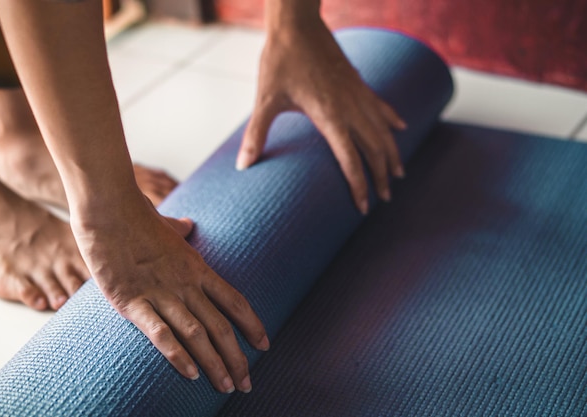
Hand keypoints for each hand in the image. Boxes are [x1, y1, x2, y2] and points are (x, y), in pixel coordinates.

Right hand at [71, 195, 268, 393]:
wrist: (110, 209)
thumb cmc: (137, 217)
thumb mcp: (167, 225)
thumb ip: (180, 229)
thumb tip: (188, 225)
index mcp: (197, 268)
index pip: (235, 301)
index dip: (253, 325)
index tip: (265, 346)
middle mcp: (186, 284)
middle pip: (222, 326)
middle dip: (237, 358)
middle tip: (247, 384)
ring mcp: (161, 293)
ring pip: (198, 335)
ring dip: (215, 364)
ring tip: (227, 387)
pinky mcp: (133, 302)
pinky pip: (161, 334)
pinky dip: (178, 356)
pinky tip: (191, 375)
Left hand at [236, 18, 406, 213]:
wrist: (297, 24)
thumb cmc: (280, 61)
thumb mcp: (265, 100)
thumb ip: (256, 134)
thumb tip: (243, 165)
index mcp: (329, 116)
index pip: (350, 160)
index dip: (359, 186)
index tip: (363, 207)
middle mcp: (350, 107)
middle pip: (374, 149)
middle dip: (380, 176)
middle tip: (385, 198)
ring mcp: (358, 94)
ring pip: (384, 130)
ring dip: (393, 153)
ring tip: (399, 174)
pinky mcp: (358, 82)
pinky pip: (382, 106)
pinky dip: (392, 121)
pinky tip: (401, 128)